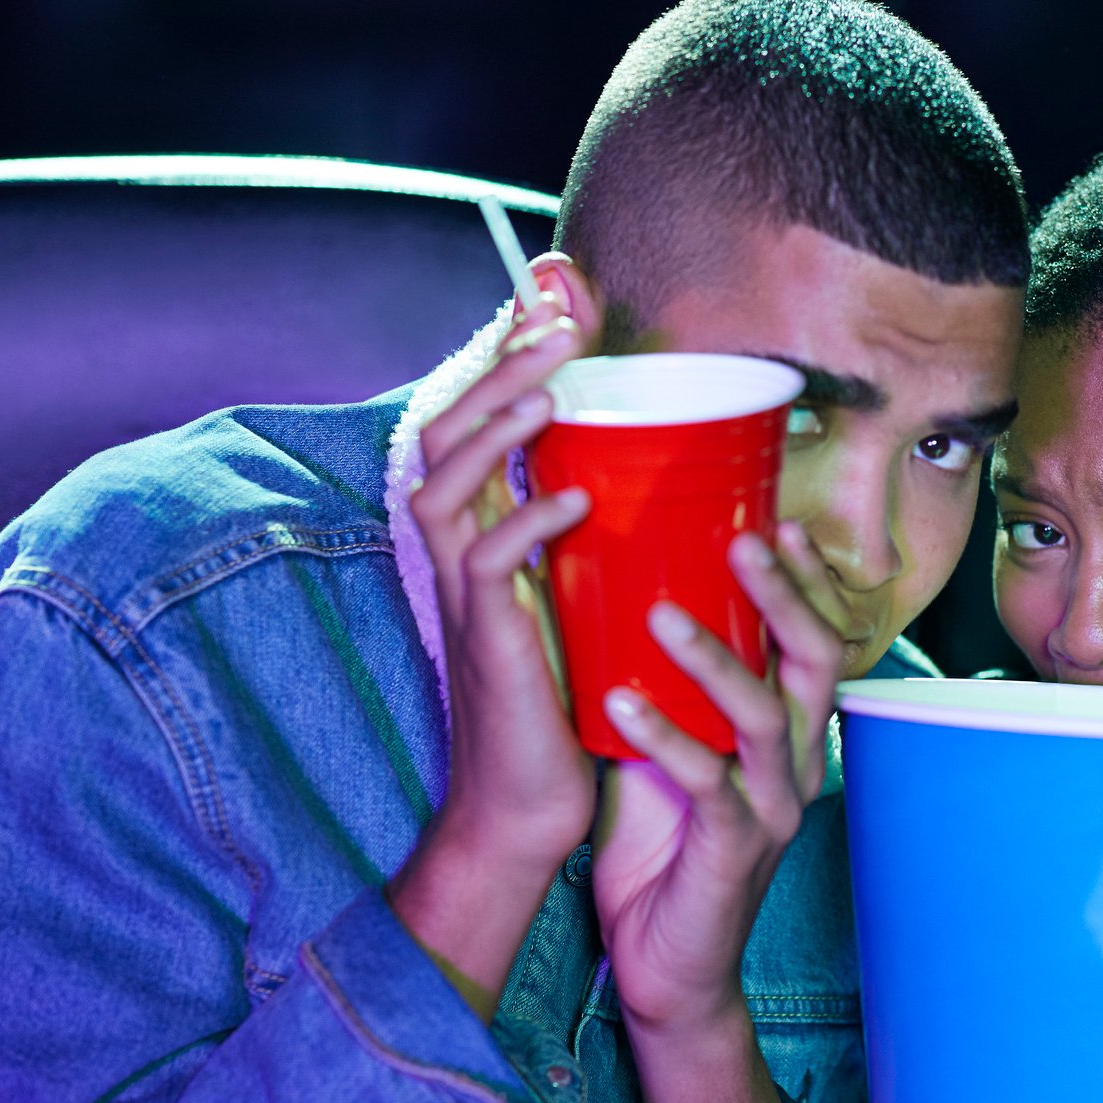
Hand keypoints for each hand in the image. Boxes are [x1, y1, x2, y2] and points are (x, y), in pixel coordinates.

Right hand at [388, 292, 597, 1003]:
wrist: (531, 805)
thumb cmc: (567, 700)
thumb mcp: (581, 597)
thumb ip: (594, 535)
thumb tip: (652, 470)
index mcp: (483, 532)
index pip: (477, 420)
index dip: (505, 355)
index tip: (553, 298)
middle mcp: (459, 551)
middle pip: (451, 427)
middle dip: (499, 363)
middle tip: (551, 310)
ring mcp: (463, 595)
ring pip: (450, 481)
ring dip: (499, 423)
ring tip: (551, 379)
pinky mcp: (484, 640)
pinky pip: (487, 565)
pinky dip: (526, 522)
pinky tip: (572, 493)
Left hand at [591, 526, 842, 1037]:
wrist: (665, 967)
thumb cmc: (661, 850)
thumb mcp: (663, 750)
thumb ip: (660, 686)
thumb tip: (616, 600)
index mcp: (784, 733)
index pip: (815, 640)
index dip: (804, 581)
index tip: (774, 519)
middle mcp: (794, 763)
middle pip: (815, 662)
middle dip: (783, 596)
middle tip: (742, 539)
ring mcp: (772, 808)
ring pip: (766, 718)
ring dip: (716, 661)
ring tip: (662, 615)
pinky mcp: (735, 851)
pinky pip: (709, 785)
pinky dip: (667, 739)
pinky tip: (620, 704)